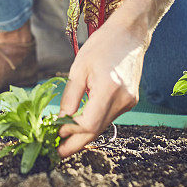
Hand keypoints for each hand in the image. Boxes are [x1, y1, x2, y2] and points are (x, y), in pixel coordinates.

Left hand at [57, 5, 150, 156]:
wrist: (129, 34)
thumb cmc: (101, 45)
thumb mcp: (79, 69)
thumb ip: (70, 97)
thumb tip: (61, 120)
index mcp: (109, 89)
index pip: (88, 123)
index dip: (71, 132)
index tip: (55, 135)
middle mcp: (123, 99)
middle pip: (97, 130)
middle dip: (77, 142)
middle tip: (59, 152)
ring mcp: (129, 102)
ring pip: (103, 125)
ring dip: (85, 133)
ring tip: (65, 138)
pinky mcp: (131, 101)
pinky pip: (109, 116)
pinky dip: (95, 122)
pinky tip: (81, 124)